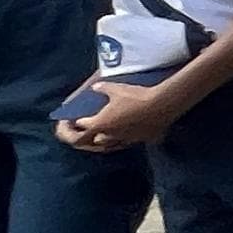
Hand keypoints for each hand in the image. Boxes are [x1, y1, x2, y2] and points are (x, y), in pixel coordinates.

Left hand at [56, 80, 179, 152]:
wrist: (162, 105)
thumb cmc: (136, 97)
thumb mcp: (116, 88)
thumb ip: (103, 88)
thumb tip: (96, 87)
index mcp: (100, 123)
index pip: (81, 126)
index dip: (73, 122)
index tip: (70, 119)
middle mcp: (109, 135)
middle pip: (90, 141)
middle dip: (82, 137)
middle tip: (78, 133)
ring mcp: (124, 139)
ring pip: (107, 146)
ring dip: (100, 142)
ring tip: (97, 138)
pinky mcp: (139, 140)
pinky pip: (124, 143)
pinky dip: (118, 141)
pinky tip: (120, 139)